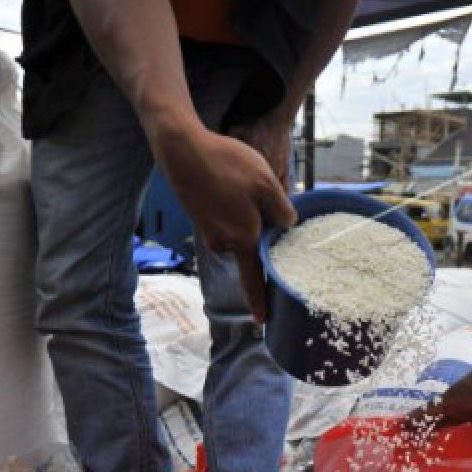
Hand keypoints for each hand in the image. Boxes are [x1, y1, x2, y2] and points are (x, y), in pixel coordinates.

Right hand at [154, 123, 295, 322]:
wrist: (183, 151)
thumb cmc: (227, 166)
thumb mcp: (266, 184)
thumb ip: (282, 211)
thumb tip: (288, 225)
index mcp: (243, 239)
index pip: (254, 278)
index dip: (260, 300)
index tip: (263, 321)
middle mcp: (223, 242)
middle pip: (250, 244)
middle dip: (259, 228)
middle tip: (257, 195)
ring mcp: (209, 230)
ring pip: (238, 228)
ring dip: (246, 212)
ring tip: (243, 182)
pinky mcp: (200, 217)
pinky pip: (226, 217)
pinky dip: (232, 204)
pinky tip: (231, 182)